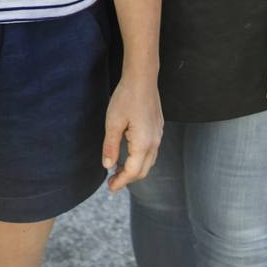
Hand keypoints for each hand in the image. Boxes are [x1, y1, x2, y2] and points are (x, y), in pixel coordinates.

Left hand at [102, 72, 162, 191]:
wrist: (142, 79)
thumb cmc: (126, 98)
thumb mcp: (112, 122)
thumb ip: (110, 146)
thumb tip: (107, 165)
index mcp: (143, 143)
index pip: (133, 171)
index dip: (121, 182)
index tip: (110, 188)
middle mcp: (154, 142)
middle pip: (143, 170)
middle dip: (128, 179)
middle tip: (111, 182)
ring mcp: (158, 135)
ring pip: (149, 162)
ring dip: (135, 169)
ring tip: (118, 170)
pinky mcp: (158, 129)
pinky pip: (151, 151)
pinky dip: (140, 159)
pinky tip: (129, 155)